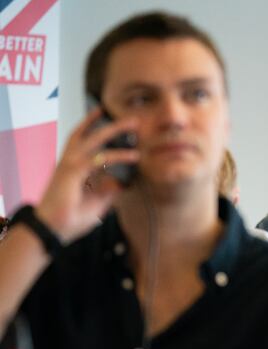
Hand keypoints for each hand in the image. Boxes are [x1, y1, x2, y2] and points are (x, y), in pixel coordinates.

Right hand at [36, 108, 138, 242]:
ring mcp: (70, 164)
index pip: (88, 143)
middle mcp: (70, 161)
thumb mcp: (97, 205)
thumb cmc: (69, 219)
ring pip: (94, 139)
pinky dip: (118, 155)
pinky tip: (134, 156)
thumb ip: (108, 192)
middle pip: (91, 134)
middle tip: (132, 119)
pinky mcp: (73, 170)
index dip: (104, 134)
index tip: (124, 130)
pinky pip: (100, 158)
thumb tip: (121, 183)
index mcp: (74, 168)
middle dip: (112, 125)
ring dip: (114, 129)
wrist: (51, 229)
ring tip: (133, 123)